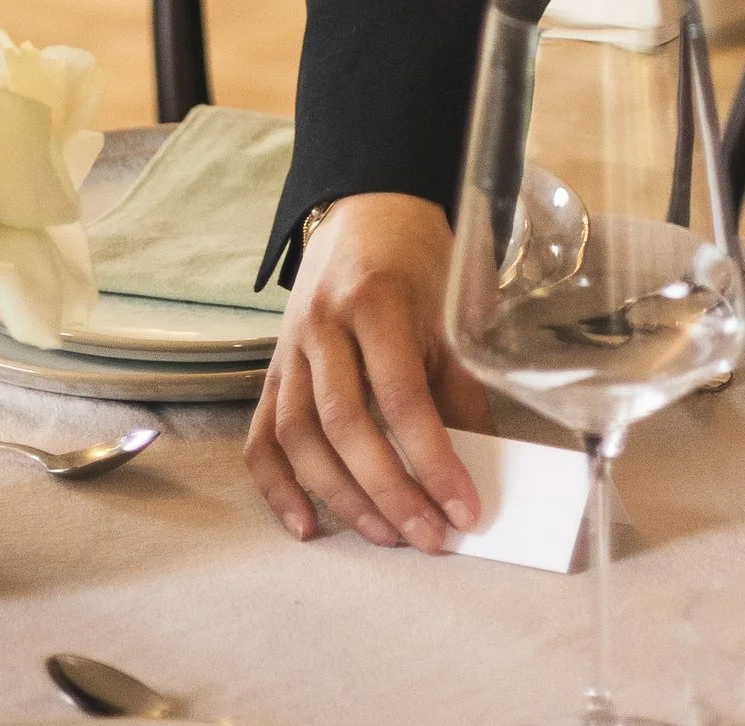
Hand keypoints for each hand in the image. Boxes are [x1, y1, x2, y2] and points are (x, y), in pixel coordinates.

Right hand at [246, 192, 488, 546]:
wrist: (368, 208)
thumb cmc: (418, 260)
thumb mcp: (450, 309)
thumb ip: (460, 387)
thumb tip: (482, 466)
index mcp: (376, 301)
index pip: (403, 397)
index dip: (434, 460)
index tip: (464, 510)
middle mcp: (323, 325)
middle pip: (346, 424)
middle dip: (389, 491)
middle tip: (428, 537)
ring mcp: (290, 347)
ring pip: (300, 436)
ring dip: (341, 497)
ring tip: (384, 536)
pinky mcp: (273, 368)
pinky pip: (261, 436)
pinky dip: (278, 488)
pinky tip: (306, 526)